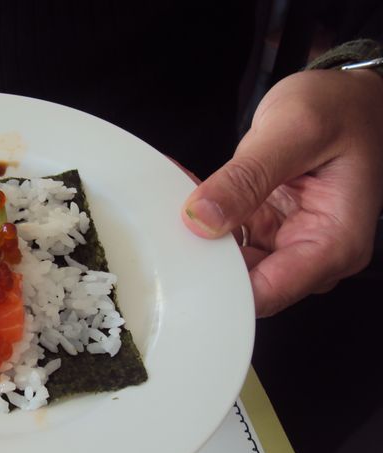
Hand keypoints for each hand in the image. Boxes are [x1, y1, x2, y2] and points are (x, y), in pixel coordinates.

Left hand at [181, 68, 382, 316]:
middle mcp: (313, 252)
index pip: (268, 293)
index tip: (182, 266)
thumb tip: (201, 219)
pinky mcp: (267, 229)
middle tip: (168, 226)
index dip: (220, 288)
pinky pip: (226, 237)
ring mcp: (287, 243)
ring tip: (176, 201)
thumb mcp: (294, 131)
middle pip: (244, 283)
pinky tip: (187, 193)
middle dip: (202, 258)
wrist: (347, 96)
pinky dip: (203, 219)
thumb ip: (247, 178)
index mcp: (334, 243)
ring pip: (228, 262)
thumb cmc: (341, 109)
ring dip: (198, 236)